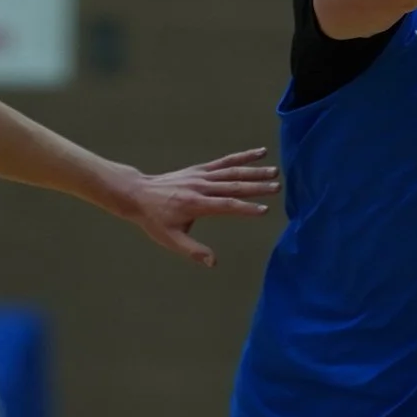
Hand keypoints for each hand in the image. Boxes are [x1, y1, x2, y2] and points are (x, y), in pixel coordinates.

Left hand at [116, 147, 279, 267]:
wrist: (139, 194)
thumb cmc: (155, 220)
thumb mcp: (170, 239)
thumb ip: (193, 251)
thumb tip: (213, 263)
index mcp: (195, 204)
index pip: (225, 205)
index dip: (245, 208)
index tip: (263, 210)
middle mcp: (200, 187)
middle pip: (233, 185)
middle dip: (256, 187)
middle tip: (277, 188)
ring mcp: (201, 175)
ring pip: (232, 171)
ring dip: (254, 171)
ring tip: (275, 172)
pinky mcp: (201, 169)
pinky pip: (225, 161)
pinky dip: (243, 157)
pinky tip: (260, 153)